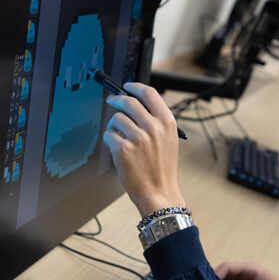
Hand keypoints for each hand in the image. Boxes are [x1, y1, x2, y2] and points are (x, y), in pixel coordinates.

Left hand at [103, 83, 185, 216]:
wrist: (159, 192)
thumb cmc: (162, 168)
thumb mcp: (169, 140)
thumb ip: (156, 121)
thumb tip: (137, 104)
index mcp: (167, 122)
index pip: (149, 94)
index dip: (135, 87)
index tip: (127, 87)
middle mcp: (153, 127)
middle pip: (129, 102)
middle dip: (117, 99)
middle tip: (111, 101)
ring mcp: (138, 138)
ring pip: (116, 119)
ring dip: (114, 126)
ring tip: (119, 137)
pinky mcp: (123, 149)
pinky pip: (109, 134)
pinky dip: (110, 140)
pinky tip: (117, 149)